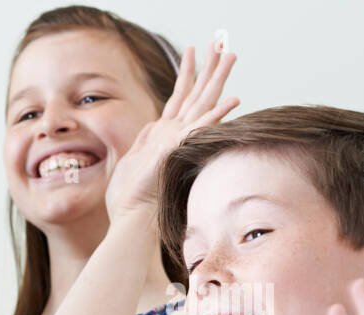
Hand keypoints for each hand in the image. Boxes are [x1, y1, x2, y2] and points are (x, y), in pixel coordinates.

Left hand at [104, 42, 238, 220]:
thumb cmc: (128, 198)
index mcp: (163, 135)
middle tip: (224, 45)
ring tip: (230, 54)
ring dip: (217, 78)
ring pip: (202, 102)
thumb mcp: (130, 160)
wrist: (132, 219)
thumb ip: (143, 140)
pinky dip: (217, 114)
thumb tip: (151, 124)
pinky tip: (235, 100)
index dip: (187, 75)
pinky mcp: (177, 149)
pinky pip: (201, 128)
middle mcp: (175, 135)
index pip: (180, 98)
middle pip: (196, 94)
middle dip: (211, 69)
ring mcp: (178, 141)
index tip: (194, 53)